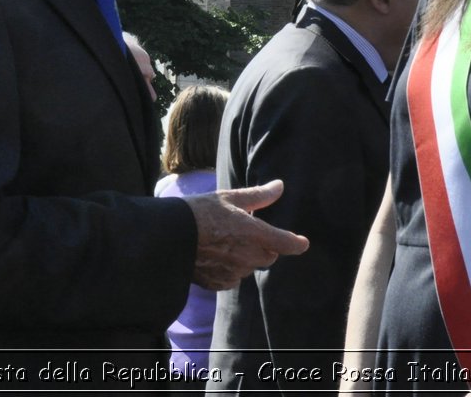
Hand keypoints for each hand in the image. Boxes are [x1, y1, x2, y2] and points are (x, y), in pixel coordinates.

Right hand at [186, 179, 308, 289]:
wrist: (168, 236)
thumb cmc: (199, 212)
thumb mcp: (229, 198)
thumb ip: (258, 196)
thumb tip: (280, 186)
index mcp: (254, 234)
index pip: (286, 243)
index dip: (296, 243)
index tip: (302, 243)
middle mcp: (248, 256)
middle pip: (268, 255)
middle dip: (263, 245)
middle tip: (244, 230)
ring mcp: (233, 273)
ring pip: (249, 266)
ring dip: (244, 257)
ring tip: (223, 241)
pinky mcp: (218, 283)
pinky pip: (232, 278)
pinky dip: (228, 268)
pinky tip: (213, 255)